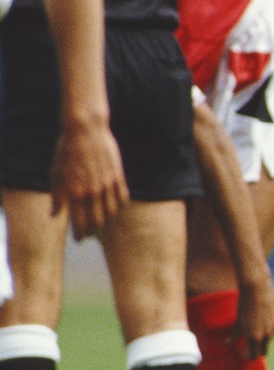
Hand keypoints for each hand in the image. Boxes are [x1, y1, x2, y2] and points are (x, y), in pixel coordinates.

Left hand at [50, 119, 126, 239]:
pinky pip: (122, 198)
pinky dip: (118, 206)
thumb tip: (55, 215)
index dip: (80, 234)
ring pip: (111, 212)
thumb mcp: (56, 173)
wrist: (85, 130)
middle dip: (93, 230)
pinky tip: (114, 206)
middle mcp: (91, 192)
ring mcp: (106, 185)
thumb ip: (57, 196)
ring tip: (102, 220)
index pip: (80, 223)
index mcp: (74, 192)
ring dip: (106, 219)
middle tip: (90, 233)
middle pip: (97, 221)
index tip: (80, 239)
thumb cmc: (66, 150)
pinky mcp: (118, 177)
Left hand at [235, 277, 273, 358]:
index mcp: (254, 337)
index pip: (254, 356)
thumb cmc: (244, 305)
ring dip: (261, 339)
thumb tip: (227, 343)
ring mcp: (273, 328)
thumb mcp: (238, 321)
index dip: (247, 355)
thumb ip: (234, 335)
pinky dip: (265, 330)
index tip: (241, 349)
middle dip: (256, 351)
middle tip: (247, 344)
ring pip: (267, 340)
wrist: (257, 290)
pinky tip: (259, 320)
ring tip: (252, 329)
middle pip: (263, 352)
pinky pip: (272, 330)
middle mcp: (266, 335)